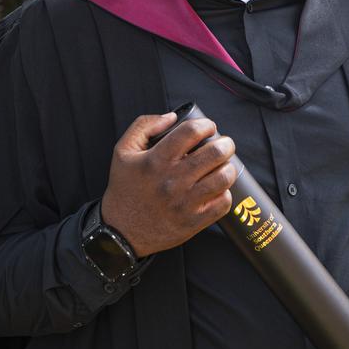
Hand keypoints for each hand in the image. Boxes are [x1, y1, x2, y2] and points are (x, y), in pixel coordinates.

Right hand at [101, 112, 236, 257]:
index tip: (208, 127)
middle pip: (215, 153)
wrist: (120, 232)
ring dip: (228, 167)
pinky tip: (216, 189)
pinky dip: (225, 193)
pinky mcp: (193, 222)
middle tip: (223, 145)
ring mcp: (184, 202)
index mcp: (156, 160)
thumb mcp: (123, 151)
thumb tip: (172, 116)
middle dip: (225, 144)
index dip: (206, 124)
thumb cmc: (124, 188)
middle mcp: (172, 180)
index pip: (192, 132)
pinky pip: (223, 203)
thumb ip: (144, 125)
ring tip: (222, 166)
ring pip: (224, 177)